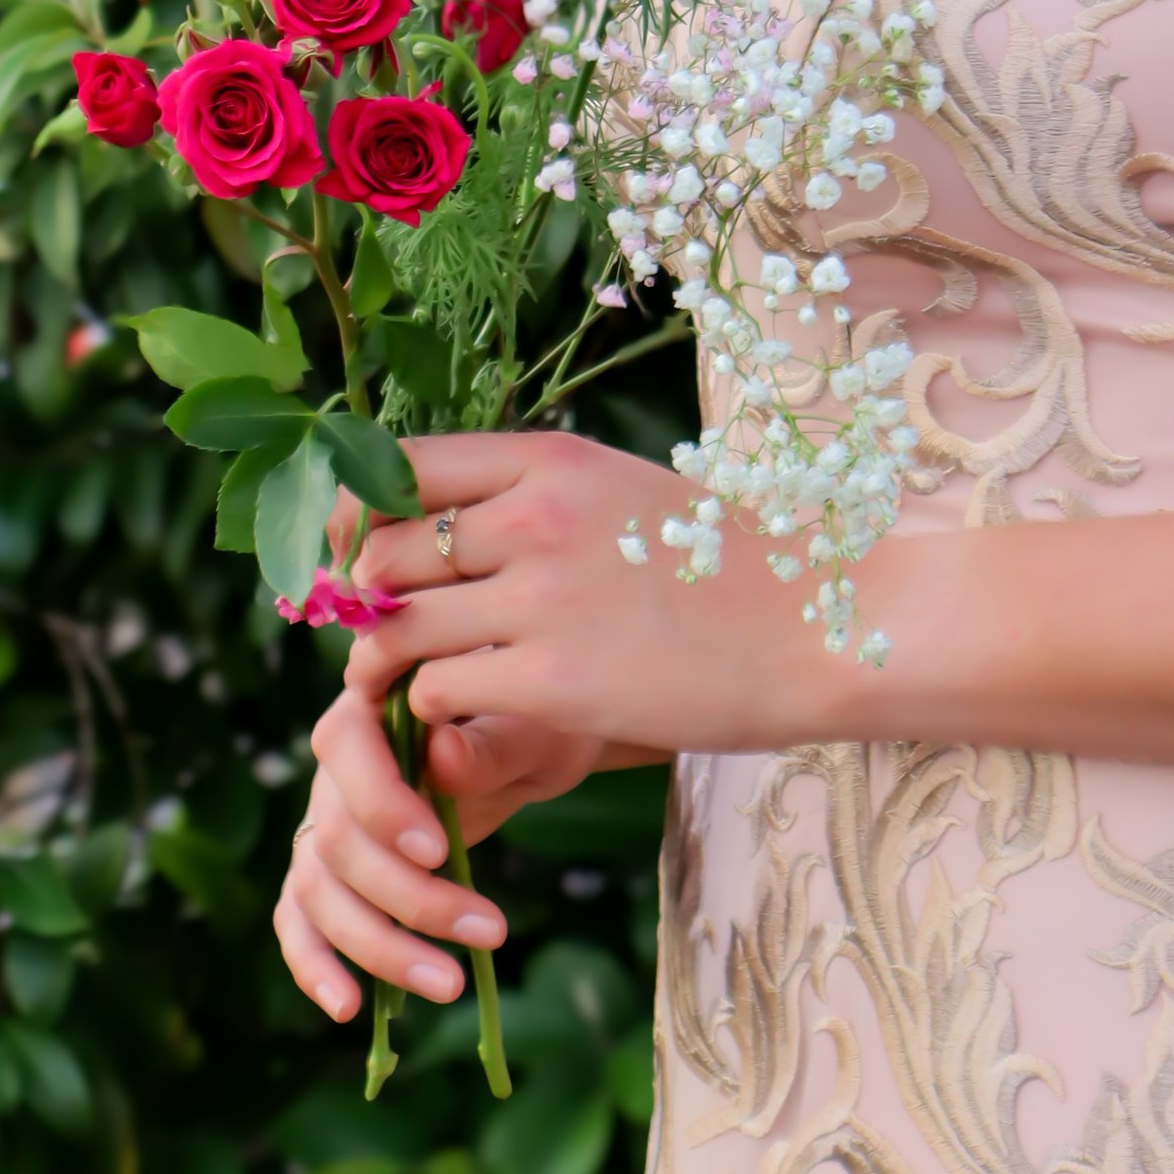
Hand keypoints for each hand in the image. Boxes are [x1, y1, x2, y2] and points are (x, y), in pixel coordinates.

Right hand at [272, 686, 603, 1026]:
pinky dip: (314, 964)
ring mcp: (325, 822)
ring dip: (378, 946)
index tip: (442, 851)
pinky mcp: (330, 874)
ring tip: (451, 985)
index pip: (346, 747)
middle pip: (337, 838)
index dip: (383, 805)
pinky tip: (349, 1007)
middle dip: (408, 897)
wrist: (532, 743)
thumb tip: (441, 757)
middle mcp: (334, 766)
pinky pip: (301, 919)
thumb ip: (490, 741)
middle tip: (490, 932)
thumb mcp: (535, 724)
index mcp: (372, 702)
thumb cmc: (534, 721)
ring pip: (320, 891)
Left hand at [342, 428, 820, 759]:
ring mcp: (545, 599)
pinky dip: (436, 710)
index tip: (356, 553)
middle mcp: (537, 517)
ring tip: (414, 679)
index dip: (357, 515)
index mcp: (550, 462)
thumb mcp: (617, 494)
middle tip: (388, 629)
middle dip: (369, 600)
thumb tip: (423, 525)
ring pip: (398, 628)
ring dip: (389, 662)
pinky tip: (471, 711)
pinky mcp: (556, 682)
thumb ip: (527, 500)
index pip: (399, 467)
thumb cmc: (720, 563)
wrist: (817, 623)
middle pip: (385, 553)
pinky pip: (438, 693)